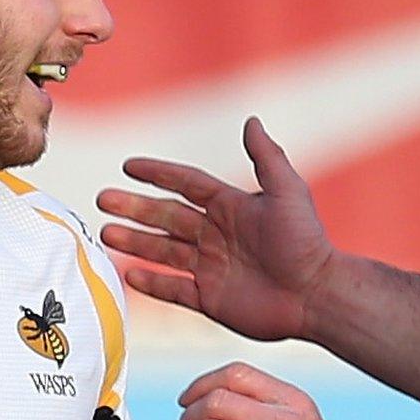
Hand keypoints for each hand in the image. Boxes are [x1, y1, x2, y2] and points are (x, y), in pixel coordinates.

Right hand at [97, 117, 336, 341]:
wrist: (317, 295)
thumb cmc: (306, 241)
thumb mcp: (287, 192)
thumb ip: (266, 157)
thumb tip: (251, 120)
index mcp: (230, 207)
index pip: (186, 184)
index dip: (158, 174)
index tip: (129, 166)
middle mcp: (216, 236)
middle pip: (166, 217)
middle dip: (134, 208)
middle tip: (103, 200)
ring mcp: (210, 268)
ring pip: (162, 252)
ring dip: (134, 242)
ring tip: (106, 234)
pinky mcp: (211, 299)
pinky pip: (174, 290)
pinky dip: (152, 284)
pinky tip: (128, 274)